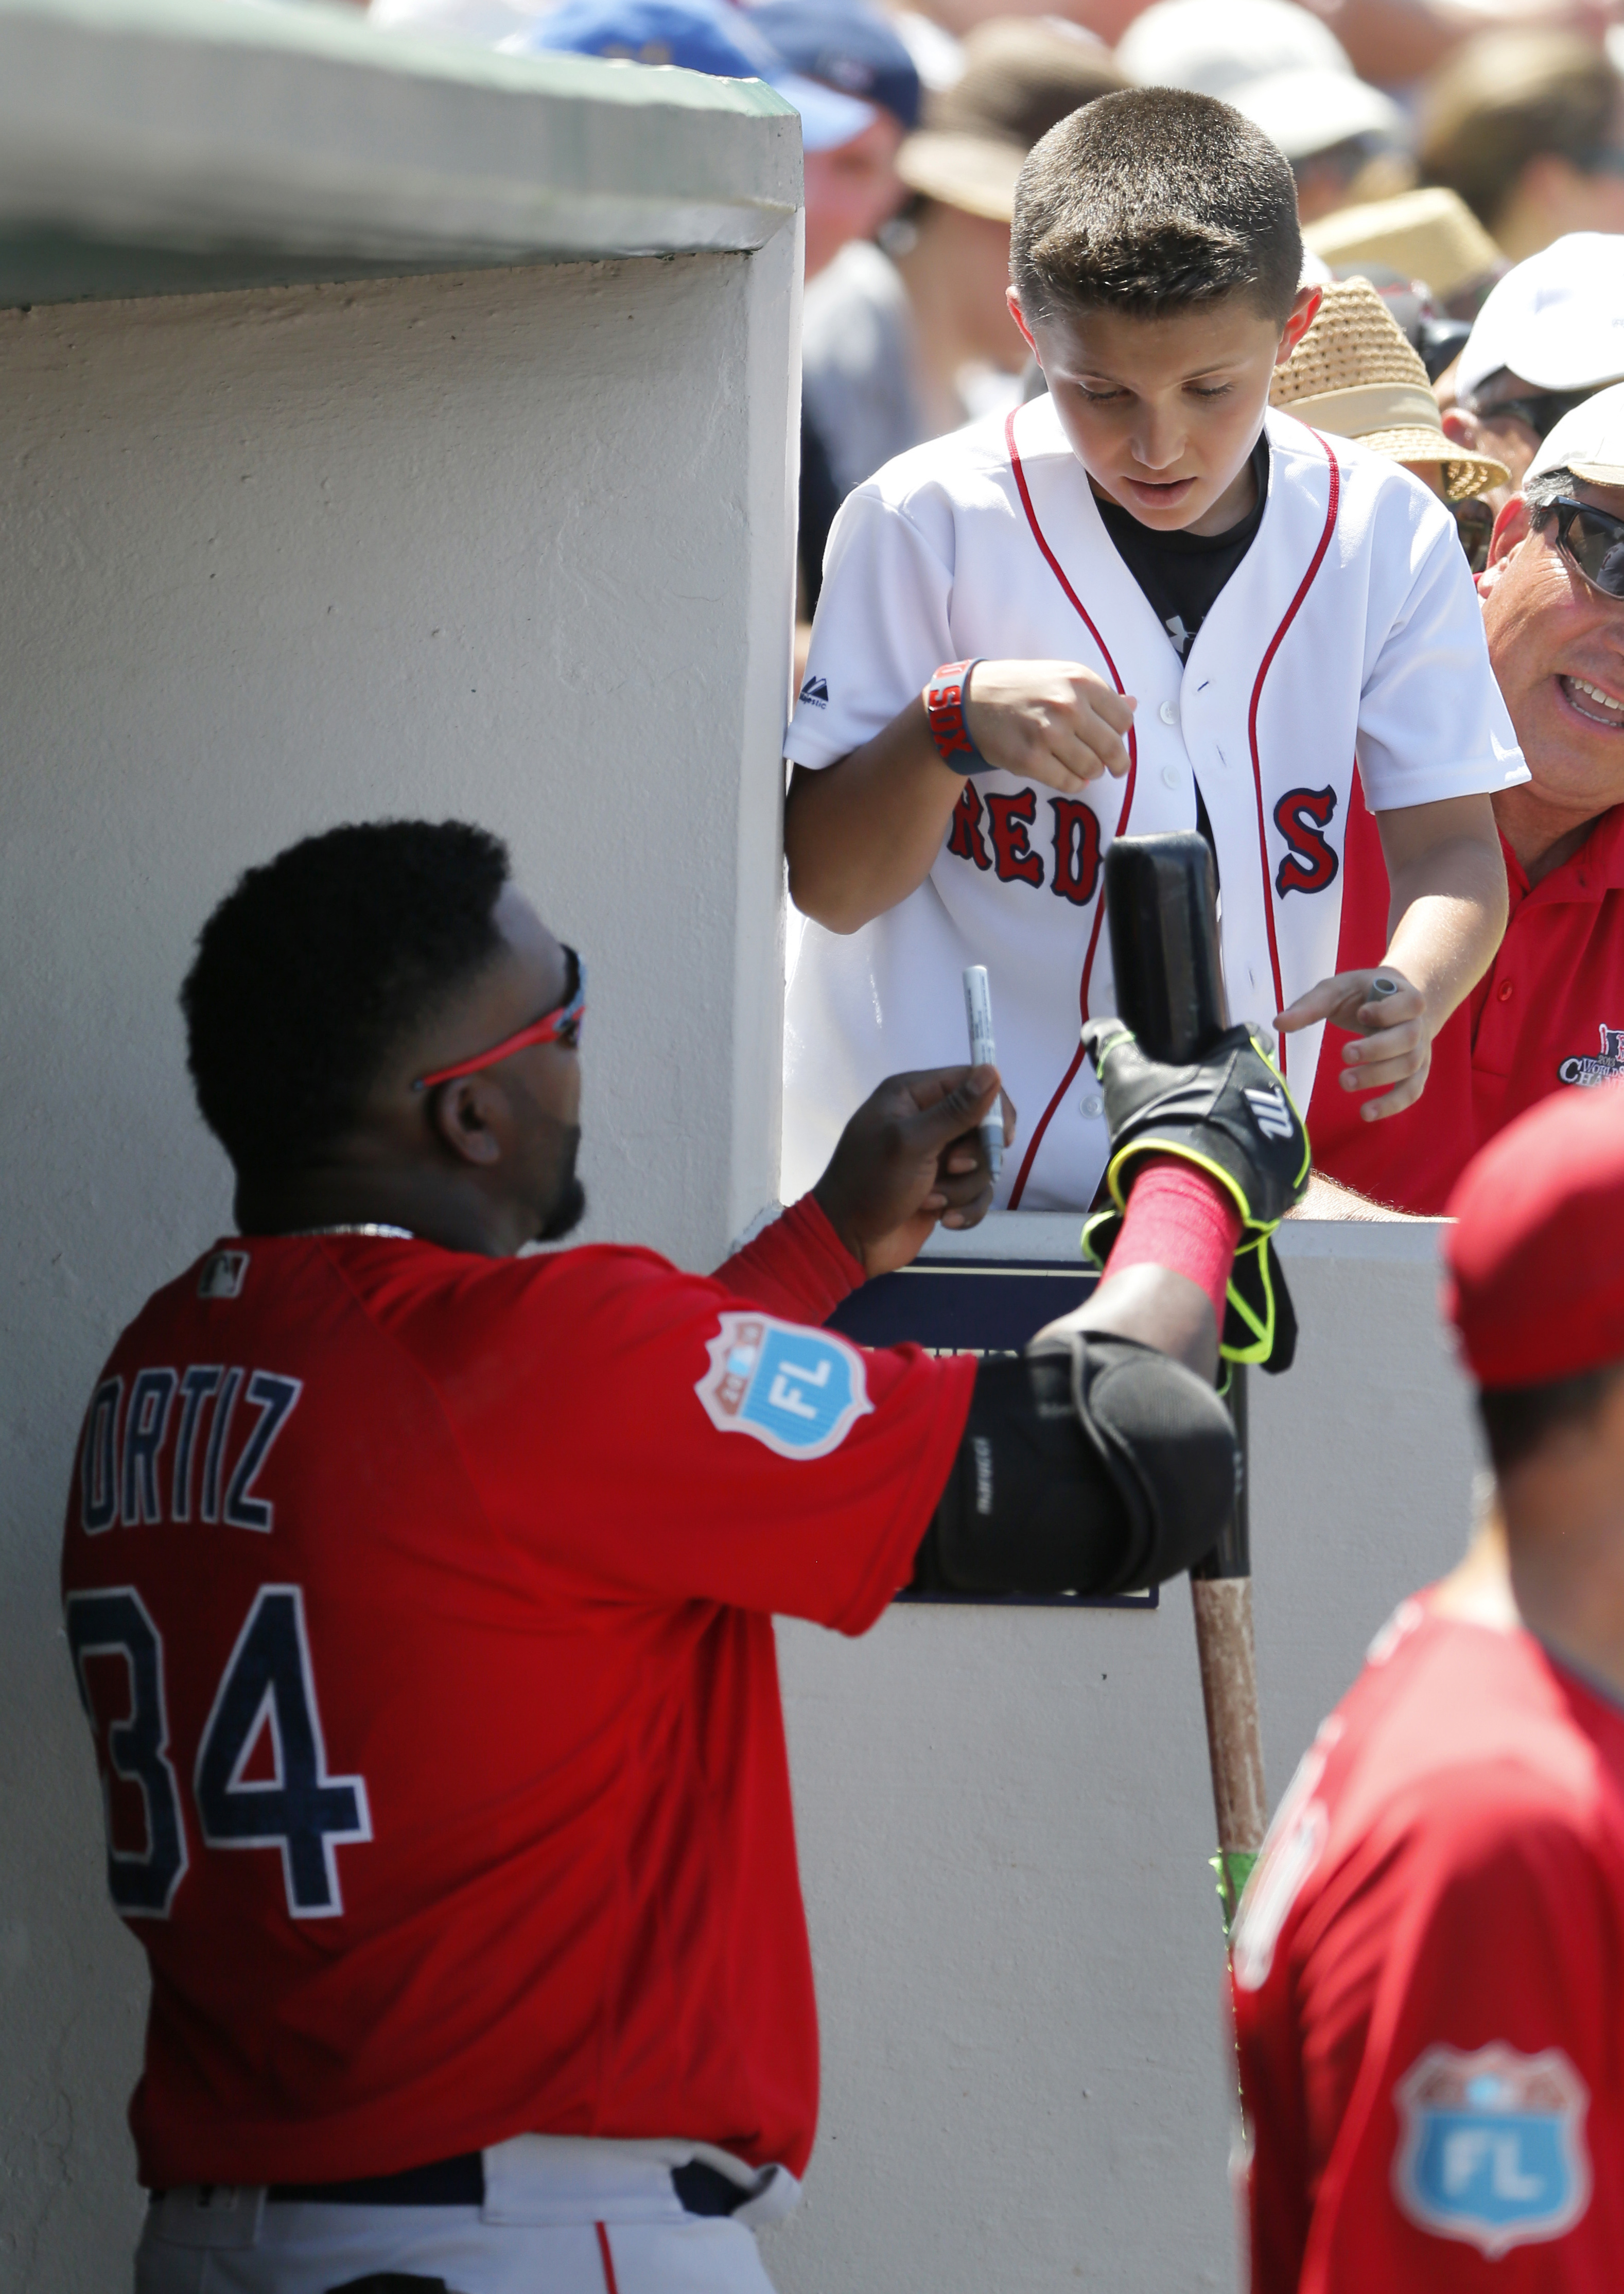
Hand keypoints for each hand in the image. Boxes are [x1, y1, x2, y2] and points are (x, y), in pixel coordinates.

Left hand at [813, 1065, 1015, 1277]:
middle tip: (951, 1168)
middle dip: (974, 1156)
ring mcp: (936, 1156)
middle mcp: (926, 1120)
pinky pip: (977, 1192)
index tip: (1001, 1137)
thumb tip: (993, 1070)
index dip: (993, 1107)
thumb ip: (955, 1110)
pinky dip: (966, 1208)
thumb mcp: (912, 1143)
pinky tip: (944, 1220)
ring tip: (931, 1199)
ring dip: (962, 1188)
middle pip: (983, 1125)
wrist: (848, 1241)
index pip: (970, 1081)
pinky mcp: (944, 1187)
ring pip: (982, 1164)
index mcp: (912, 1095)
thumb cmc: (871, 1184)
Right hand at [962, 659, 1135, 792]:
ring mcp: (1049, 734)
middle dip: (1116, 763)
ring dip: (1091, 772)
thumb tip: (1133, 704)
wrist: (971, 701)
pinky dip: (1073, 784)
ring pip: (1092, 768)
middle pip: (1112, 747)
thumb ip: (1097, 693)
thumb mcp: (1060, 676)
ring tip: (1082, 767)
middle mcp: (1068, 706)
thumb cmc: (1020, 688)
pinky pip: (1068, 782)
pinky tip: (1068, 776)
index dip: (1121, 734)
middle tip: (1114, 769)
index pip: (1123, 718)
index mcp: (1081, 682)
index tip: (1115, 741)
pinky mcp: (1031, 760)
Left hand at [1275, 967, 1428, 1120]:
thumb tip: (1278, 1023)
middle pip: (1408, 1038)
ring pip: (1408, 1066)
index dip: (1388, 1011)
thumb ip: (1311, 1005)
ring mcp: (1420, 1050)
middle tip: (1345, 1054)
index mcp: (1405, 996)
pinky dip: (1392, 1104)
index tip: (1361, 1014)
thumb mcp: (1337, 990)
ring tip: (1345, 1082)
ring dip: (1377, 1077)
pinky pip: (1411, 1091)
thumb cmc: (1362, 996)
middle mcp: (1418, 1024)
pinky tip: (1366, 1113)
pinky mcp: (1415, 1073)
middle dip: (1376, 1048)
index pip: (1410, 1003)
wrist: (1395, 1003)